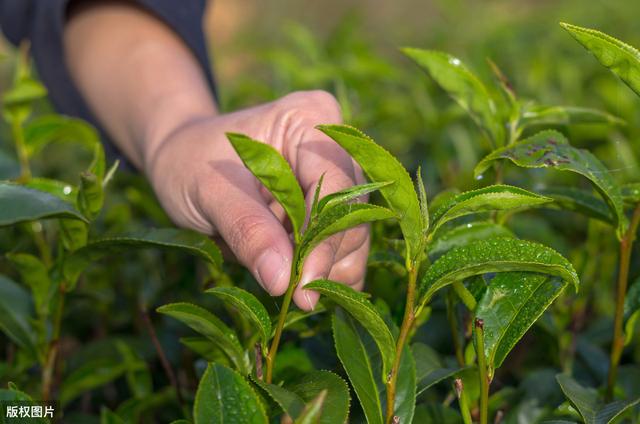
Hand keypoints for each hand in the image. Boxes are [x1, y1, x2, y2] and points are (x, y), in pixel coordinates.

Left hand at [146, 90, 368, 309]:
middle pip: (352, 215)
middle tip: (294, 300)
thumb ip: (246, 229)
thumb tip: (285, 281)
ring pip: (355, 237)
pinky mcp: (334, 209)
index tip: (303, 288)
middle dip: (324, 260)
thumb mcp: (208, 190)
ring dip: (328, 272)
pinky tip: (300, 288)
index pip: (335, 186)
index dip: (324, 239)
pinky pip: (345, 250)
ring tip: (290, 291)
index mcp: (311, 118)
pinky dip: (326, 275)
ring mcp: (340, 179)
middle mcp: (337, 146)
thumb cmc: (191, 161)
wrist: (184, 160)